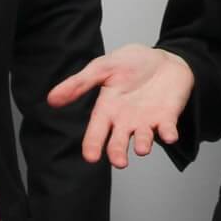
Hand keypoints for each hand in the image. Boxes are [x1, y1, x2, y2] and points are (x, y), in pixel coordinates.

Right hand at [48, 44, 194, 168]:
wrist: (163, 58)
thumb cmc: (131, 63)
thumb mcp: (103, 67)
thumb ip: (80, 83)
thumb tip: (51, 99)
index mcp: (107, 109)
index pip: (96, 132)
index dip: (93, 144)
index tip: (91, 157)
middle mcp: (125, 121)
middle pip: (118, 142)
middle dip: (118, 153)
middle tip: (119, 162)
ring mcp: (146, 121)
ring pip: (143, 139)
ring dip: (143, 145)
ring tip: (141, 148)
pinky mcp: (167, 118)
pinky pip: (168, 129)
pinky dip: (169, 133)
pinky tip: (169, 135)